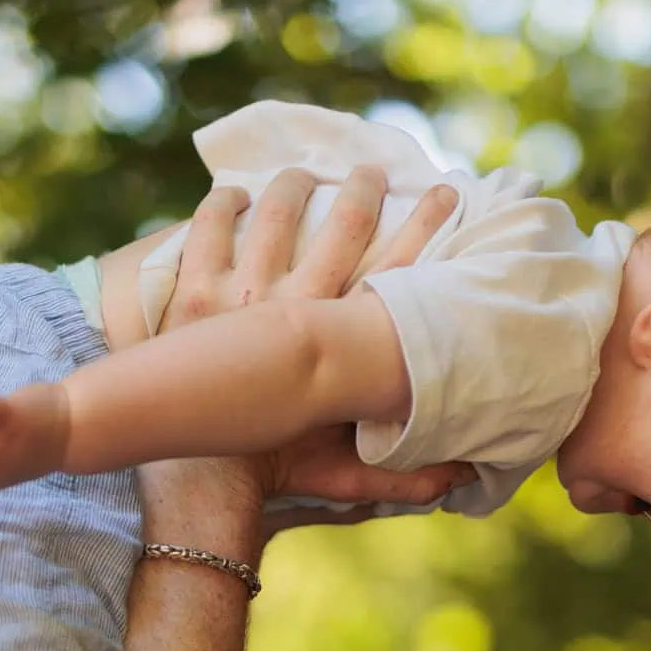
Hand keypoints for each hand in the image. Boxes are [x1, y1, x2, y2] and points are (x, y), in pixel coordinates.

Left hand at [147, 166, 470, 525]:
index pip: (397, 271)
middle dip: (364, 189)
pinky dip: (221, 206)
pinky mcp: (191, 295)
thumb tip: (459, 480)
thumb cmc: (271, 476)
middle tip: (371, 170)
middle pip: (344, 226)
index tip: (446, 192)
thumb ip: (400, 478)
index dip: (427, 225)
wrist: (191, 479)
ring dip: (293, 186)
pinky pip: (206, 231)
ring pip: (275, 215)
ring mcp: (240, 295)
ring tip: (301, 174)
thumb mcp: (343, 478)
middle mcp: (296, 306)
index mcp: (337, 340)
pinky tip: (232, 195)